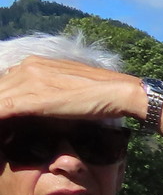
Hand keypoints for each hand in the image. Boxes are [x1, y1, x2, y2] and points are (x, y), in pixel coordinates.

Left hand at [0, 57, 145, 121]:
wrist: (119, 92)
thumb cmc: (100, 93)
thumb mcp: (67, 87)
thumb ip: (48, 90)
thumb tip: (38, 105)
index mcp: (34, 63)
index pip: (4, 82)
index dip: (2, 100)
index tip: (7, 116)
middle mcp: (28, 66)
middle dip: (0, 106)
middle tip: (5, 126)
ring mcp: (30, 80)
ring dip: (0, 112)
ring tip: (3, 131)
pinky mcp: (35, 98)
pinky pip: (3, 108)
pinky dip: (0, 119)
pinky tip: (3, 132)